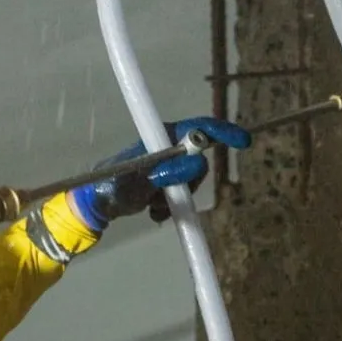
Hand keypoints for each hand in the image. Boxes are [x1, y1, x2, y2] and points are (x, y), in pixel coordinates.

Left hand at [67, 117, 251, 229]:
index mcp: (161, 136)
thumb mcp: (144, 177)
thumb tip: (199, 159)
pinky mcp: (164, 182)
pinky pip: (181, 195)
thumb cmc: (114, 184)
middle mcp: (166, 147)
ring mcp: (166, 165)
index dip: (222, 132)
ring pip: (190, 181)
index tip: (243, 141)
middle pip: (198, 161)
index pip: (198, 128)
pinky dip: (171, 206)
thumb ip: (171, 168)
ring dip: (177, 198)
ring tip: (154, 208)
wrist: (99, 204)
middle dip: (189, 182)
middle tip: (168, 196)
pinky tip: (154, 212)